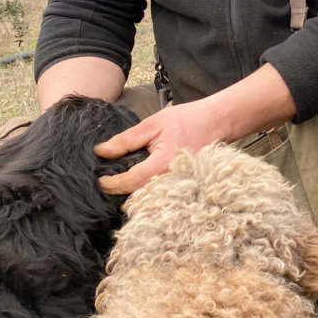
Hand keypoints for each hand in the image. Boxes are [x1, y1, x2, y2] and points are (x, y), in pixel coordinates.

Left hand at [94, 99, 224, 194]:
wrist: (217, 122)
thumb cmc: (187, 119)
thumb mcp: (152, 124)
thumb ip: (126, 140)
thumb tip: (102, 151)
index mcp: (163, 164)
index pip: (131, 181)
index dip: (112, 183)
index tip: (100, 180)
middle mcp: (173, 180)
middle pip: (139, 195)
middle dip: (121, 192)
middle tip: (107, 183)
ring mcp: (181, 185)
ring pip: (151, 198)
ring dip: (134, 194)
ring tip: (121, 184)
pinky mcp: (185, 185)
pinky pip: (163, 194)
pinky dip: (148, 192)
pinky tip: (140, 184)